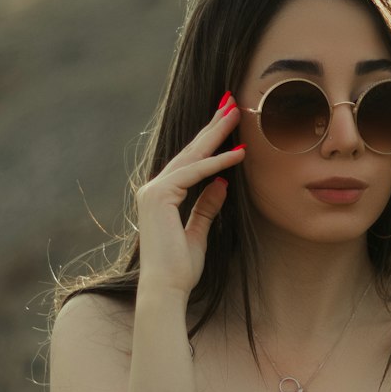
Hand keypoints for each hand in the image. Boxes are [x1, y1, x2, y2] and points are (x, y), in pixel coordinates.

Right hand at [136, 93, 245, 296]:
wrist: (165, 288)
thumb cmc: (180, 268)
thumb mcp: (199, 232)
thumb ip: (207, 207)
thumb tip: (221, 184)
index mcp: (161, 196)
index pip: (189, 161)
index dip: (209, 140)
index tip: (227, 121)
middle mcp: (153, 189)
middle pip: (189, 151)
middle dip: (212, 126)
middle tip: (230, 102)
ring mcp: (153, 191)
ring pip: (191, 156)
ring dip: (215, 134)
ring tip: (235, 114)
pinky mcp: (159, 197)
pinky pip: (194, 174)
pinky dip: (217, 163)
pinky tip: (238, 154)